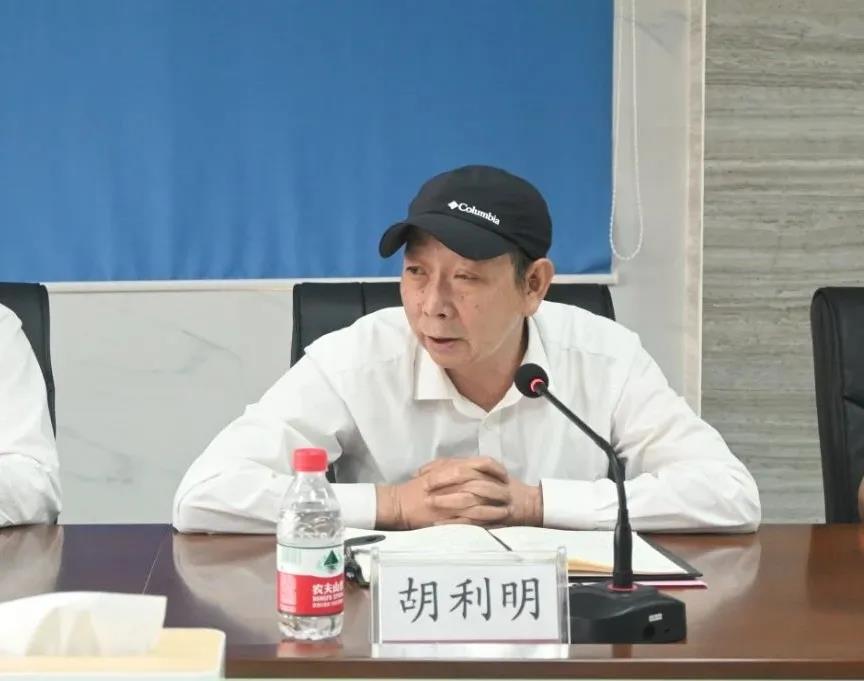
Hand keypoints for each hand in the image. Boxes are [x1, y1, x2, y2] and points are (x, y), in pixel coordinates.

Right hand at [375, 457, 511, 529]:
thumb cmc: (415, 488)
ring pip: (480, 503)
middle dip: (499, 490)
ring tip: (507, 512)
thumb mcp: (433, 470)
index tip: (504, 475)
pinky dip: (483, 523)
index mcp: (452, 468)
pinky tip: (493, 525)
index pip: (482, 464)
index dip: (496, 469)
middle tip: (510, 494)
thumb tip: (470, 465)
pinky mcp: (449, 519)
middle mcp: (454, 483)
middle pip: (484, 484)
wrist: (399, 504)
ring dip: (495, 508)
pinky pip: (470, 521)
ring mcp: (452, 502)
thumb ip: (451, 465)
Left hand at [420, 457, 543, 527]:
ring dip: (449, 501)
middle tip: (424, 489)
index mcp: (486, 469)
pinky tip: (441, 522)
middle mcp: (491, 481)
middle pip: (465, 479)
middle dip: (444, 484)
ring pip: (470, 498)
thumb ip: (460, 468)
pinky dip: (456, 521)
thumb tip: (427, 470)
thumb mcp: (484, 473)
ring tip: (431, 504)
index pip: (462, 465)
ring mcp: (495, 499)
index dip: (442, 470)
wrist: (530, 503)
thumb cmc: (501, 487)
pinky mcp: (496, 516)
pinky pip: (474, 519)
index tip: (423, 475)